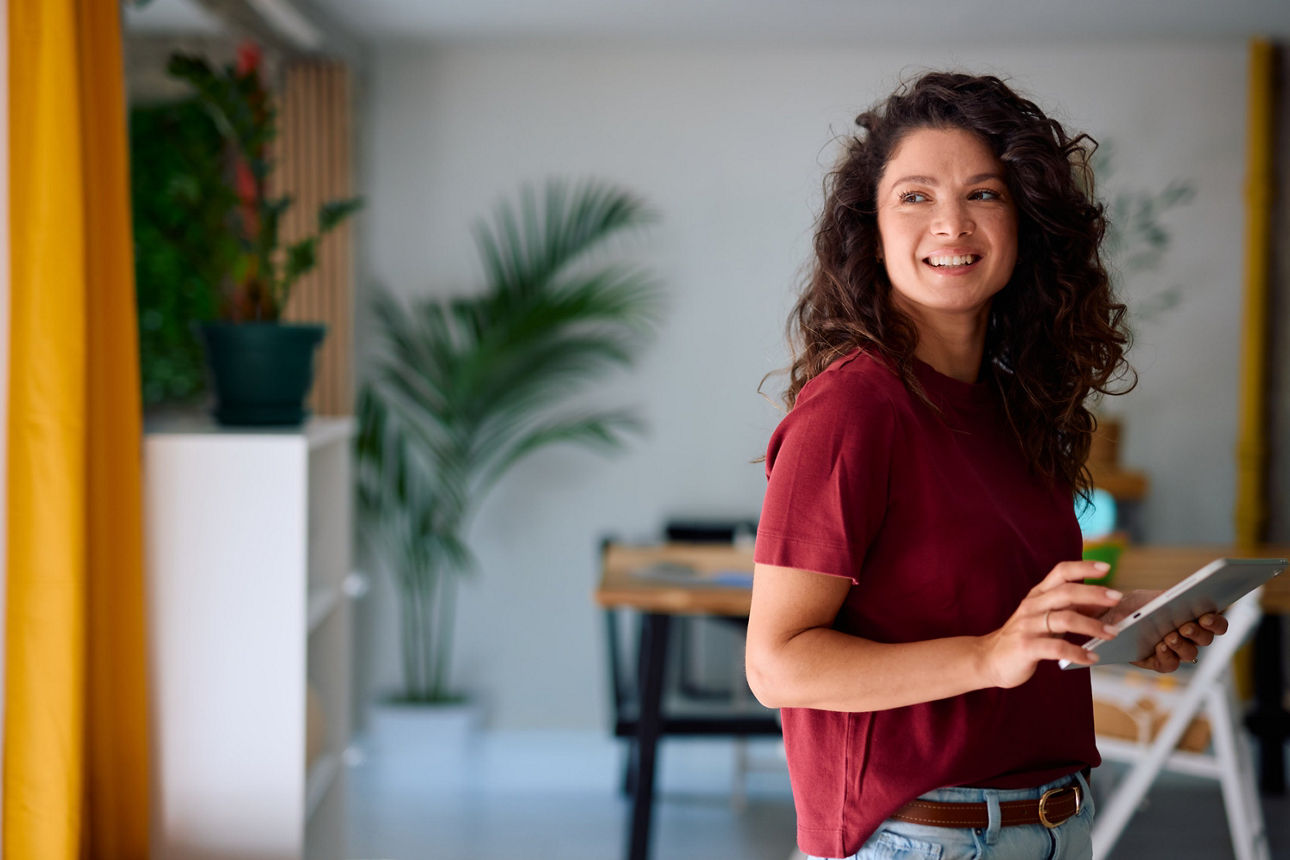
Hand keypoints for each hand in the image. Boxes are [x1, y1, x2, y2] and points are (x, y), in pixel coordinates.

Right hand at [979, 560, 1122, 688]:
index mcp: (1038, 595)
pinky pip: (1057, 648)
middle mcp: (1032, 606)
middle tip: (1117, 598)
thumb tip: (1100, 605)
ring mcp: (1028, 626)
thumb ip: (1067, 609)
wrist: (989, 659)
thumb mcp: (1043, 618)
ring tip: (1112, 633)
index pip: (1060, 572)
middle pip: (1067, 592)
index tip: (1106, 567)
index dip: (1083, 567)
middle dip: (1095, 593)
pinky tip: (1091, 658)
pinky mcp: (1026, 647)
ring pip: (1065, 619)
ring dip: (1092, 625)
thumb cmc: (1023, 637)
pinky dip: (1078, 653)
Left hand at [1126, 602, 1227, 672]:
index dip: (1215, 622)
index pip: (1216, 624)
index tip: (1205, 617)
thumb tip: (1180, 598)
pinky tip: (1160, 647)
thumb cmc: (1136, 605)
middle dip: (1197, 633)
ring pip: (1190, 653)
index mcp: (1194, 618)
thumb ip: (1167, 597)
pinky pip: (1170, 664)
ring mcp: (1176, 651)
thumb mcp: (1150, 597)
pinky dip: (1167, 656)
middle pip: (1206, 639)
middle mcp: (1190, 637)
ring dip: (1181, 645)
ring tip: (1169, 637)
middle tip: (1185, 627)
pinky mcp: (1160, 662)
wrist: (1113, 618)